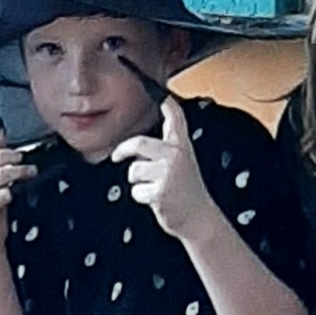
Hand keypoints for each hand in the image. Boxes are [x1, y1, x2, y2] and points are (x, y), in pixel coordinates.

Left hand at [114, 101, 210, 241]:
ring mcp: (168, 173)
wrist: (198, 217)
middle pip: (139, 143)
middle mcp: (175, 155)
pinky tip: (156, 200)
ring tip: (154, 188)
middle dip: (123, 150)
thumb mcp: (183, 162)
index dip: (168, 106)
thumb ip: (167, 147)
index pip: (175, 119)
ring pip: (134, 171)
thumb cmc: (187, 190)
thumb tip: (145, 137)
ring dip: (138, 182)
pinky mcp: (160, 191)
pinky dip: (142, 198)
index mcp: (181, 146)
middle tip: (117, 156)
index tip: (162, 96)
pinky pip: (136, 191)